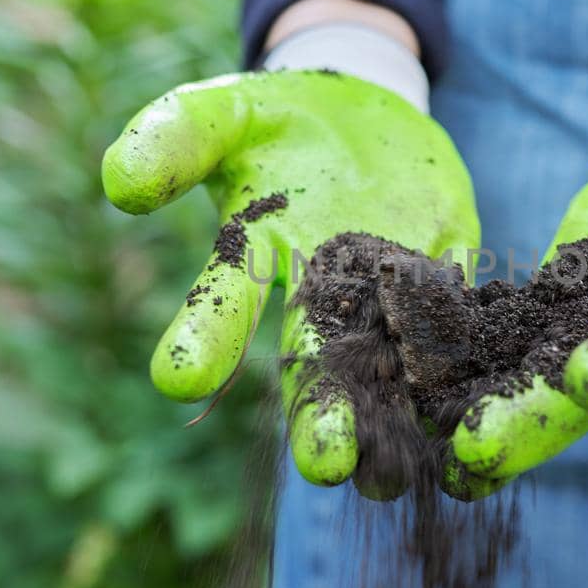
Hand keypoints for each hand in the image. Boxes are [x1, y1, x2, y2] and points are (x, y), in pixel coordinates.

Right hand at [102, 67, 479, 487]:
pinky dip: (460, 361)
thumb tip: (119, 185)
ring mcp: (384, 289)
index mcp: (253, 257)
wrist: (361, 114)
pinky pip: (455, 320)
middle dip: (317, 415)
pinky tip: (468, 410)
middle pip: (313, 362)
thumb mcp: (223, 113)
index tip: (177, 378)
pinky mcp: (446, 272)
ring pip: (385, 367)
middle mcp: (317, 293)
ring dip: (389, 419)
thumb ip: (175, 137)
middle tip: (325, 464)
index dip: (201, 337)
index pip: (220, 303)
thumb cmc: (275, 120)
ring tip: (388, 475)